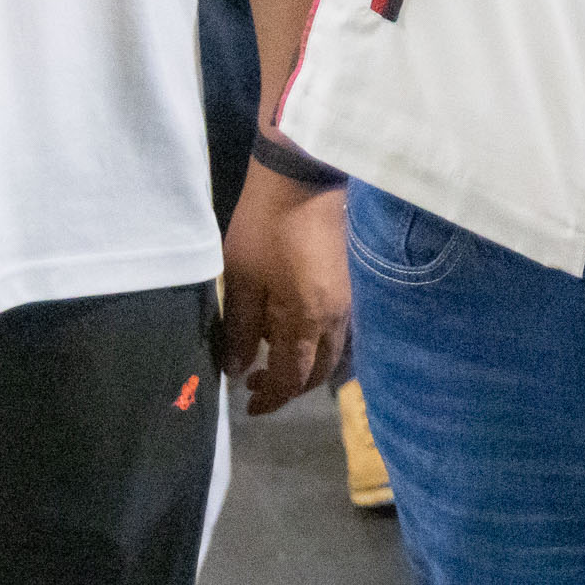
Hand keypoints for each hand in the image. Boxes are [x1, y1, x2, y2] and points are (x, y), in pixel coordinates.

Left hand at [218, 163, 350, 412]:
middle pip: (318, 372)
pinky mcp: (348, 283)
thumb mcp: (241, 280)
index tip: (247, 406)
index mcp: (306, 323)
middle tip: (255, 384)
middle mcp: (334, 320)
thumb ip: (238, 329)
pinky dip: (316, 345)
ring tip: (271, 359)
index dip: (270, 399)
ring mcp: (346, 301)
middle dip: (289, 387)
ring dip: (305, 367)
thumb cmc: (266, 229)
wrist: (303, 178)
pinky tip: (292, 331)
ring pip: (333, 352)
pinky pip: (337, 331)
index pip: (290, 379)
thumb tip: (235, 368)